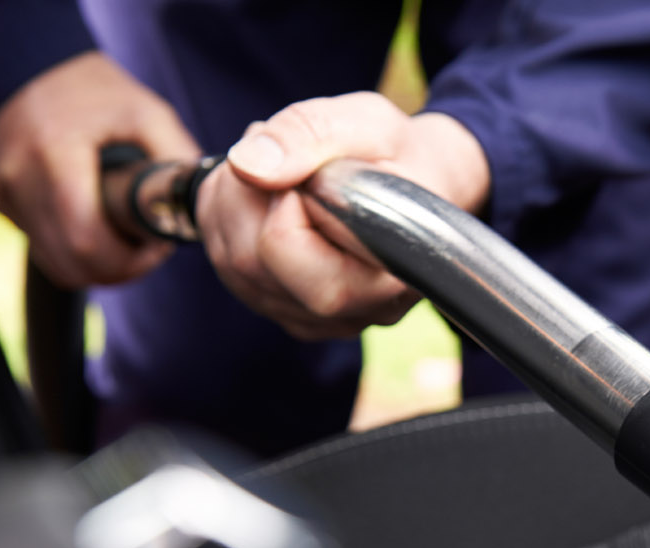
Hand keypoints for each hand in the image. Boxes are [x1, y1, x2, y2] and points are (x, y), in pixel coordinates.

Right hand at [0, 51, 200, 288]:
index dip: (130, 261)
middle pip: (72, 264)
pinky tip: (97, 227)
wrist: (28, 66)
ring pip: (56, 265)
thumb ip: (177, 158)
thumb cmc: (96, 91)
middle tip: (147, 250)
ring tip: (125, 239)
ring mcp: (4, 191)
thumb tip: (201, 204)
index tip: (157, 247)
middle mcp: (20, 177)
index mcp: (56, 153)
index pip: (86, 241)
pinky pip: (42, 249)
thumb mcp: (148, 113)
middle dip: (119, 269)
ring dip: (97, 266)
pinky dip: (73, 252)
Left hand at [195, 91, 490, 340]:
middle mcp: (353, 313)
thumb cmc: (398, 156)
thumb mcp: (367, 122)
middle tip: (282, 156)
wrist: (419, 186)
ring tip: (278, 170)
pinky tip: (266, 197)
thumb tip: (247, 165)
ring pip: (232, 268)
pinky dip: (230, 223)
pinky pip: (230, 272)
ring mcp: (318, 321)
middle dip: (246, 195)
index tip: (309, 169)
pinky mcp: (291, 314)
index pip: (291, 252)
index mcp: (385, 275)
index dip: (282, 199)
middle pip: (250, 263)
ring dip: (233, 204)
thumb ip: (310, 134)